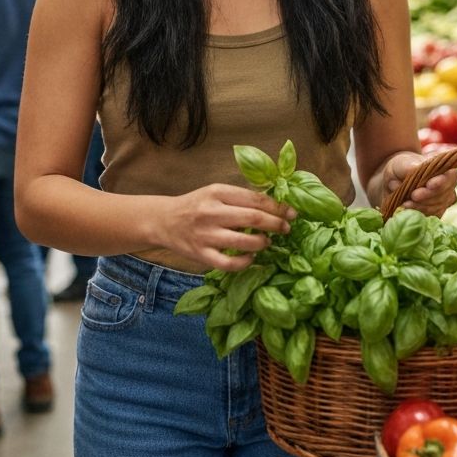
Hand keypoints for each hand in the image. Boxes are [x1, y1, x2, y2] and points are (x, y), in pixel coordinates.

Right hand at [163, 184, 295, 271]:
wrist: (164, 220)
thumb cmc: (196, 205)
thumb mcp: (215, 192)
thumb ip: (240, 197)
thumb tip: (274, 203)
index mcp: (218, 192)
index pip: (255, 199)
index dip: (277, 207)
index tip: (291, 213)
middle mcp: (212, 212)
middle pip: (254, 219)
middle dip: (276, 224)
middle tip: (286, 229)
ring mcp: (206, 235)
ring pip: (244, 242)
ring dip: (263, 243)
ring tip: (267, 242)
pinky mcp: (201, 255)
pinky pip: (229, 264)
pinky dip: (245, 262)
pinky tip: (251, 257)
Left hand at [383, 152, 456, 215]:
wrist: (395, 182)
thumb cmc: (402, 167)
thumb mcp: (402, 163)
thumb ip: (409, 165)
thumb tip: (415, 168)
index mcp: (445, 168)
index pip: (451, 176)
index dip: (442, 182)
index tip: (429, 185)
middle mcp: (448, 186)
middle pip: (445, 195)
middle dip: (428, 196)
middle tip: (413, 195)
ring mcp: (444, 201)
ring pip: (437, 207)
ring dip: (421, 206)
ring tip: (405, 203)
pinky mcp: (435, 213)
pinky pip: (430, 217)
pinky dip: (417, 213)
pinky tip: (405, 209)